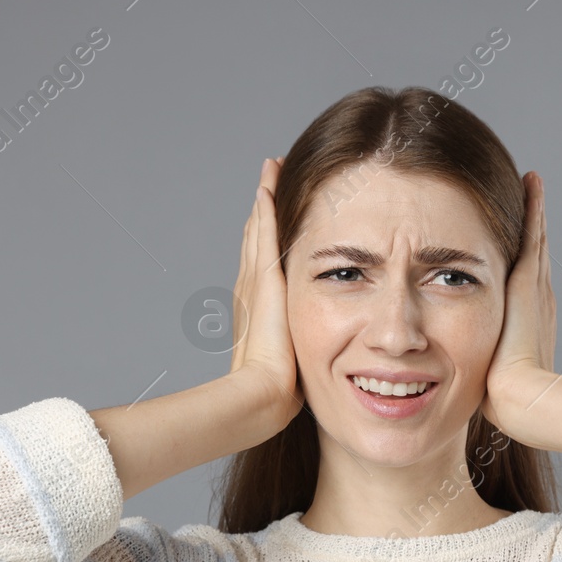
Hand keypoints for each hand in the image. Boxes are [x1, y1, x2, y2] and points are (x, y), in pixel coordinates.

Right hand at [229, 156, 302, 429]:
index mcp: (257, 309)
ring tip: (269, 172)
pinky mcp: (263, 275)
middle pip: (257, 240)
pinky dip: (266, 204)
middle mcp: (250, 289)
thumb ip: (297, 353)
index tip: (272, 218)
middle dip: (264, 212)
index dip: (266, 241)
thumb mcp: (291, 363)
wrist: (262, 389)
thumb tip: (312, 361)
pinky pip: (264, 230)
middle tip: (268, 181)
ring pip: (259, 229)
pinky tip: (269, 182)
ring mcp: (254, 279)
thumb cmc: (277, 388)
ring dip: (265, 201)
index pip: (262, 266)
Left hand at [481, 170, 555, 435]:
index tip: (516, 242)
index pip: (524, 282)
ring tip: (532, 183)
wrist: (519, 394)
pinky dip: (534, 208)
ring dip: (534, 212)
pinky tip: (532, 181)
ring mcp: (536, 287)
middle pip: (533, 254)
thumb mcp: (488, 372)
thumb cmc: (501, 394)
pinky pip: (533, 233)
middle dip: (531, 229)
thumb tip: (471, 375)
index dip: (521, 261)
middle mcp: (538, 299)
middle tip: (531, 197)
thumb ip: (481, 363)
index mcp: (529, 320)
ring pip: (534, 239)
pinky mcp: (531, 279)